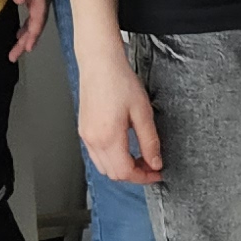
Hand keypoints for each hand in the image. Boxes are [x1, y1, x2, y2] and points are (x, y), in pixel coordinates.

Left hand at [6, 0, 53, 60]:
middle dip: (27, 41)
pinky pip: (35, 11)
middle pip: (38, 22)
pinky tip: (21, 31)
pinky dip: (28, 23)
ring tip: (17, 48)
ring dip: (27, 34)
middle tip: (14, 55)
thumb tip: (20, 2)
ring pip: (36, 19)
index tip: (26, 47)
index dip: (33, 33)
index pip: (38, 16)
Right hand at [79, 46, 163, 183]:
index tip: (157, 173)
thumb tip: (155, 162)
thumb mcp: (143, 113)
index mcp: (108, 137)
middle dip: (134, 174)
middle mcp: (93, 140)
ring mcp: (86, 136)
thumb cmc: (119, 81)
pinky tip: (125, 149)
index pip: (126, 172)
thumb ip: (150, 142)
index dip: (144, 177)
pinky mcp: (84, 130)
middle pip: (114, 174)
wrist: (100, 64)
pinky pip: (96, 155)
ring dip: (122, 168)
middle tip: (151, 165)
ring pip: (104, 167)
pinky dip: (112, 159)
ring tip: (140, 157)